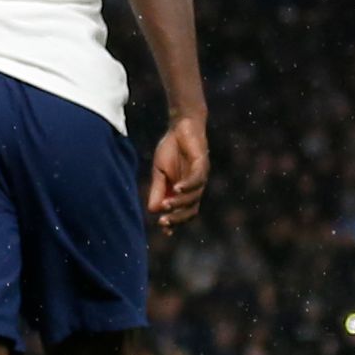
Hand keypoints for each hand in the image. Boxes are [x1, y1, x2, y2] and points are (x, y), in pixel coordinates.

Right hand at [145, 111, 210, 227]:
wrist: (181, 126)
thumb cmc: (171, 149)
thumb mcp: (159, 172)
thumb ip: (157, 190)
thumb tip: (152, 210)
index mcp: (184, 192)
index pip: (182, 212)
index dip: (175, 222)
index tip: (163, 229)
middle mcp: (194, 188)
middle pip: (190, 210)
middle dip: (177, 218)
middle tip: (163, 221)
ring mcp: (200, 177)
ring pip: (194, 197)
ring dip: (180, 203)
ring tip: (166, 205)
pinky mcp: (202, 164)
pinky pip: (197, 179)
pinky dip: (187, 186)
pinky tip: (177, 188)